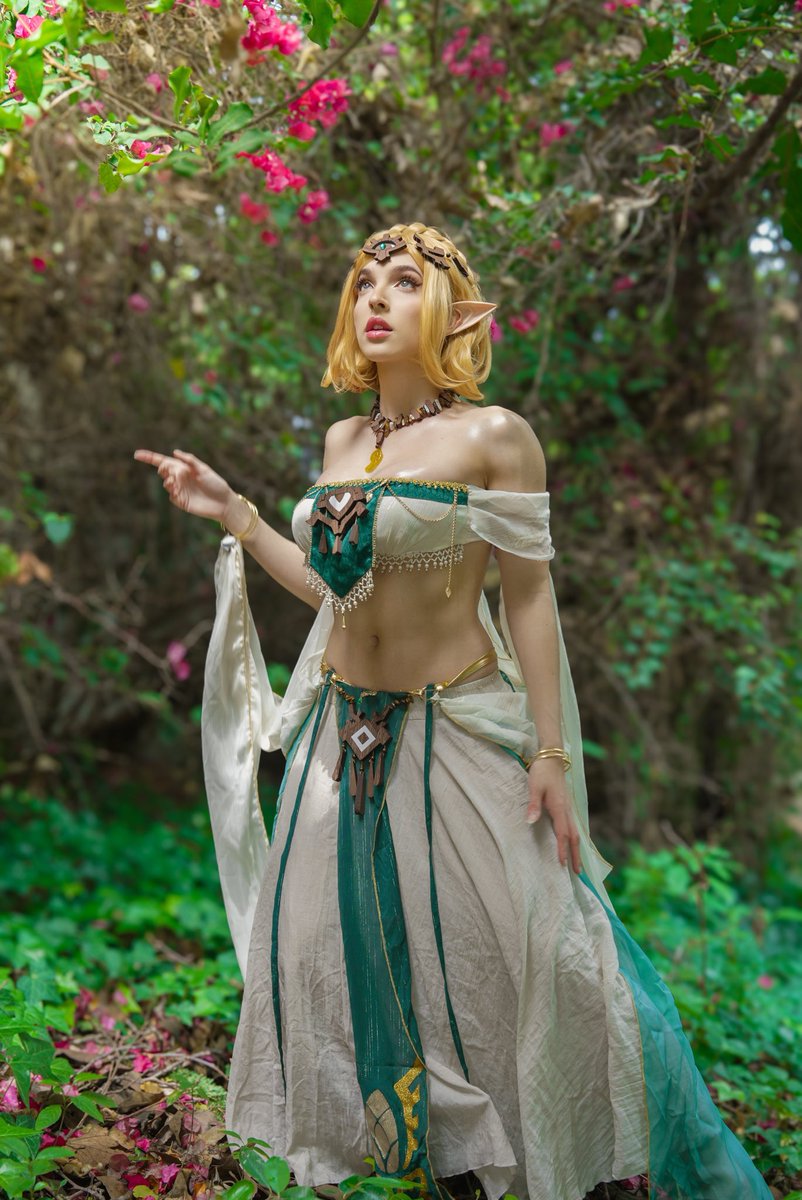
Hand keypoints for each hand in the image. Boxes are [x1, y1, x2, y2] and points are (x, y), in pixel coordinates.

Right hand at [133, 448, 232, 522]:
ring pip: (166, 483)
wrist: (223, 503)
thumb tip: (174, 452)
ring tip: (174, 481)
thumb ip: (190, 460)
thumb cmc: (216, 484)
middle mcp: (180, 478)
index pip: (163, 461)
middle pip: (162, 471)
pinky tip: (179, 491)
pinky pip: (171, 496)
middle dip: (163, 469)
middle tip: (168, 469)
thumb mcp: (204, 469)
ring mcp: (180, 490)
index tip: (137, 454)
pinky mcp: (181, 501)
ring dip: (168, 481)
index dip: (149, 458)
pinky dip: (173, 492)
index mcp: (184, 468)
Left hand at [526, 758, 581, 872]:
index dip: (562, 850)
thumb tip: (530, 822)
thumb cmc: (542, 772)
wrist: (552, 758)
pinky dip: (576, 839)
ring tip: (578, 864)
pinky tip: (575, 844)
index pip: (563, 834)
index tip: (562, 865)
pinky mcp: (568, 806)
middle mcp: (568, 810)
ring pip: (576, 832)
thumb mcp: (534, 787)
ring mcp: (569, 808)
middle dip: (576, 855)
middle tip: (578, 873)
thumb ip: (533, 805)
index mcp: (560, 808)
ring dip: (577, 849)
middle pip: (574, 837)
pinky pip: (574, 826)